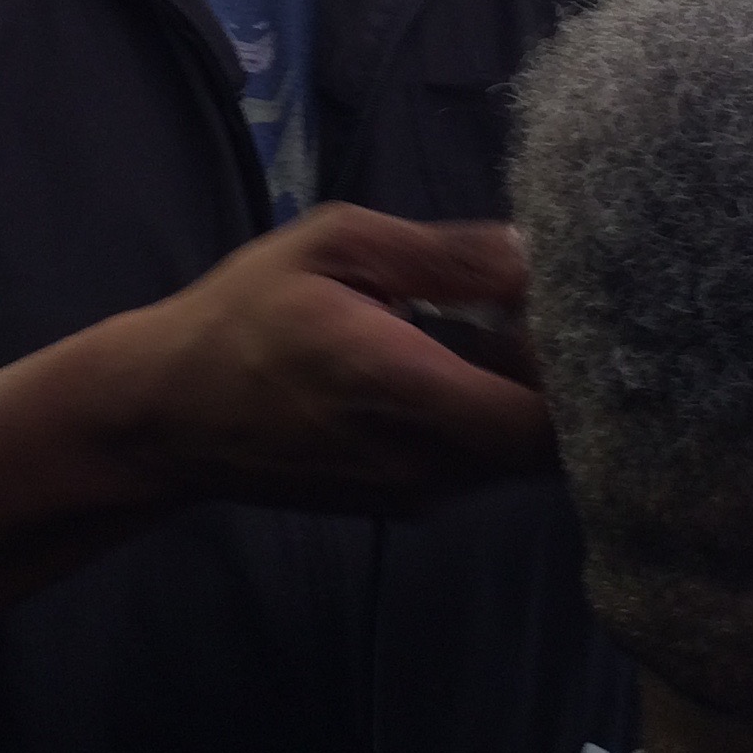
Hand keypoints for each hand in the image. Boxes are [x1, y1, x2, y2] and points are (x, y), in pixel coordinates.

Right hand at [99, 205, 554, 513]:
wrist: (170, 415)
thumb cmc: (246, 315)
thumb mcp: (333, 246)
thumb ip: (441, 254)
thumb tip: (532, 253)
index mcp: (404, 388)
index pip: (542, 421)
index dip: (582, 377)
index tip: (580, 316)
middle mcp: (422, 460)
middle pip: (546, 447)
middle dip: (564, 387)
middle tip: (551, 318)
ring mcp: (415, 493)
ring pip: (516, 462)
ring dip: (527, 407)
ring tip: (506, 338)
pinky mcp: (403, 506)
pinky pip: (478, 468)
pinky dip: (490, 425)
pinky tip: (463, 373)